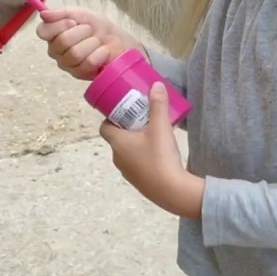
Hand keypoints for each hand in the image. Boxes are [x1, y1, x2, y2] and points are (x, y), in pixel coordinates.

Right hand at [35, 7, 144, 79]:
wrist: (119, 41)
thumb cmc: (98, 27)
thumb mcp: (82, 14)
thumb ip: (62, 13)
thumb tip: (43, 14)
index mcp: (52, 35)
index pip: (42, 31)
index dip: (60, 25)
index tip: (73, 22)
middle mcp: (55, 51)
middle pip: (62, 41)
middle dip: (82, 32)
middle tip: (90, 31)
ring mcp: (67, 65)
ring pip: (75, 53)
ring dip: (92, 43)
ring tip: (98, 42)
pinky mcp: (80, 75)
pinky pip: (88, 63)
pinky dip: (100, 54)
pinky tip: (103, 52)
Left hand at [100, 82, 204, 219]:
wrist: (172, 191)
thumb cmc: (160, 156)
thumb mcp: (161, 127)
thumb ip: (158, 105)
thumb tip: (156, 84)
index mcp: (118, 143)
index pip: (104, 127)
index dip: (111, 118)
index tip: (125, 111)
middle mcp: (117, 157)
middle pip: (117, 138)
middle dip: (127, 128)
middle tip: (143, 118)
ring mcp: (127, 172)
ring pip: (126, 152)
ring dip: (135, 142)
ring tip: (153, 134)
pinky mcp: (138, 182)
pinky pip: (136, 163)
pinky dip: (142, 156)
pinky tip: (159, 153)